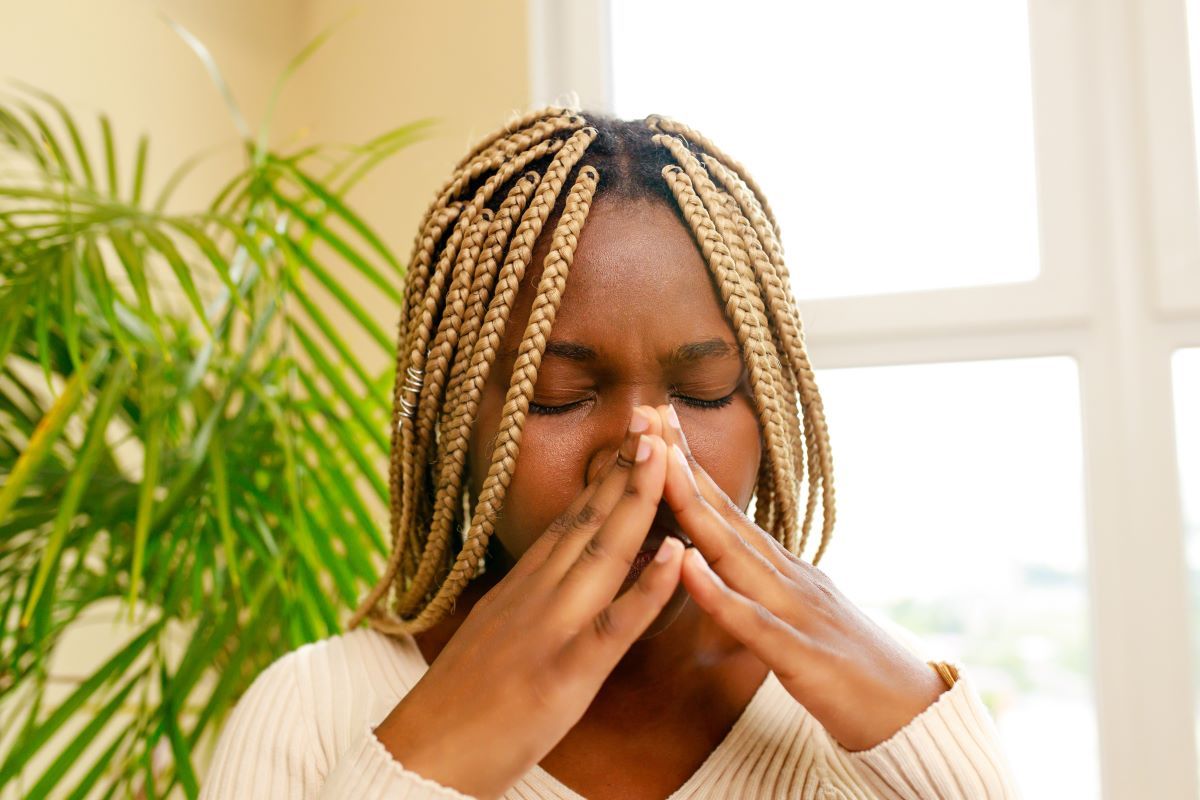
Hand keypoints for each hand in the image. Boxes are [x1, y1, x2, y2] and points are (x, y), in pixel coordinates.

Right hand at [372, 406, 685, 798]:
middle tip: (655, 417)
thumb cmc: (464, 699)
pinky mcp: (565, 673)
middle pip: (590, 519)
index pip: (574, 516)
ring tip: (665, 456)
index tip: (634, 433)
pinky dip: (645, 589)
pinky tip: (673, 556)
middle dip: (626, 466)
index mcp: (525, 584)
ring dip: (636, 502)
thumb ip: (533, 594)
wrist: (424, 755)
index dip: (607, 472)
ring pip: (602, 554)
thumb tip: (565, 565)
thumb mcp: (497, 628)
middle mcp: (538, 594)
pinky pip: (613, 626)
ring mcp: (552, 629)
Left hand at [655, 403, 947, 752]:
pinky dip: (718, 593)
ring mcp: (798, 613)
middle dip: (683, 467)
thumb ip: (762, 590)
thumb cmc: (852, 673)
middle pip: (725, 516)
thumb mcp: (800, 620)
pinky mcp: (804, 658)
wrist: (918, 719)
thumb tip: (722, 565)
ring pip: (735, 555)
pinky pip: (752, 622)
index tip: (656, 424)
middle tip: (648, 416)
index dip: (689, 469)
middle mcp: (789, 578)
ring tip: (660, 468)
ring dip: (695, 510)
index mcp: (782, 572)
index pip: (726, 511)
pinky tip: (686, 566)